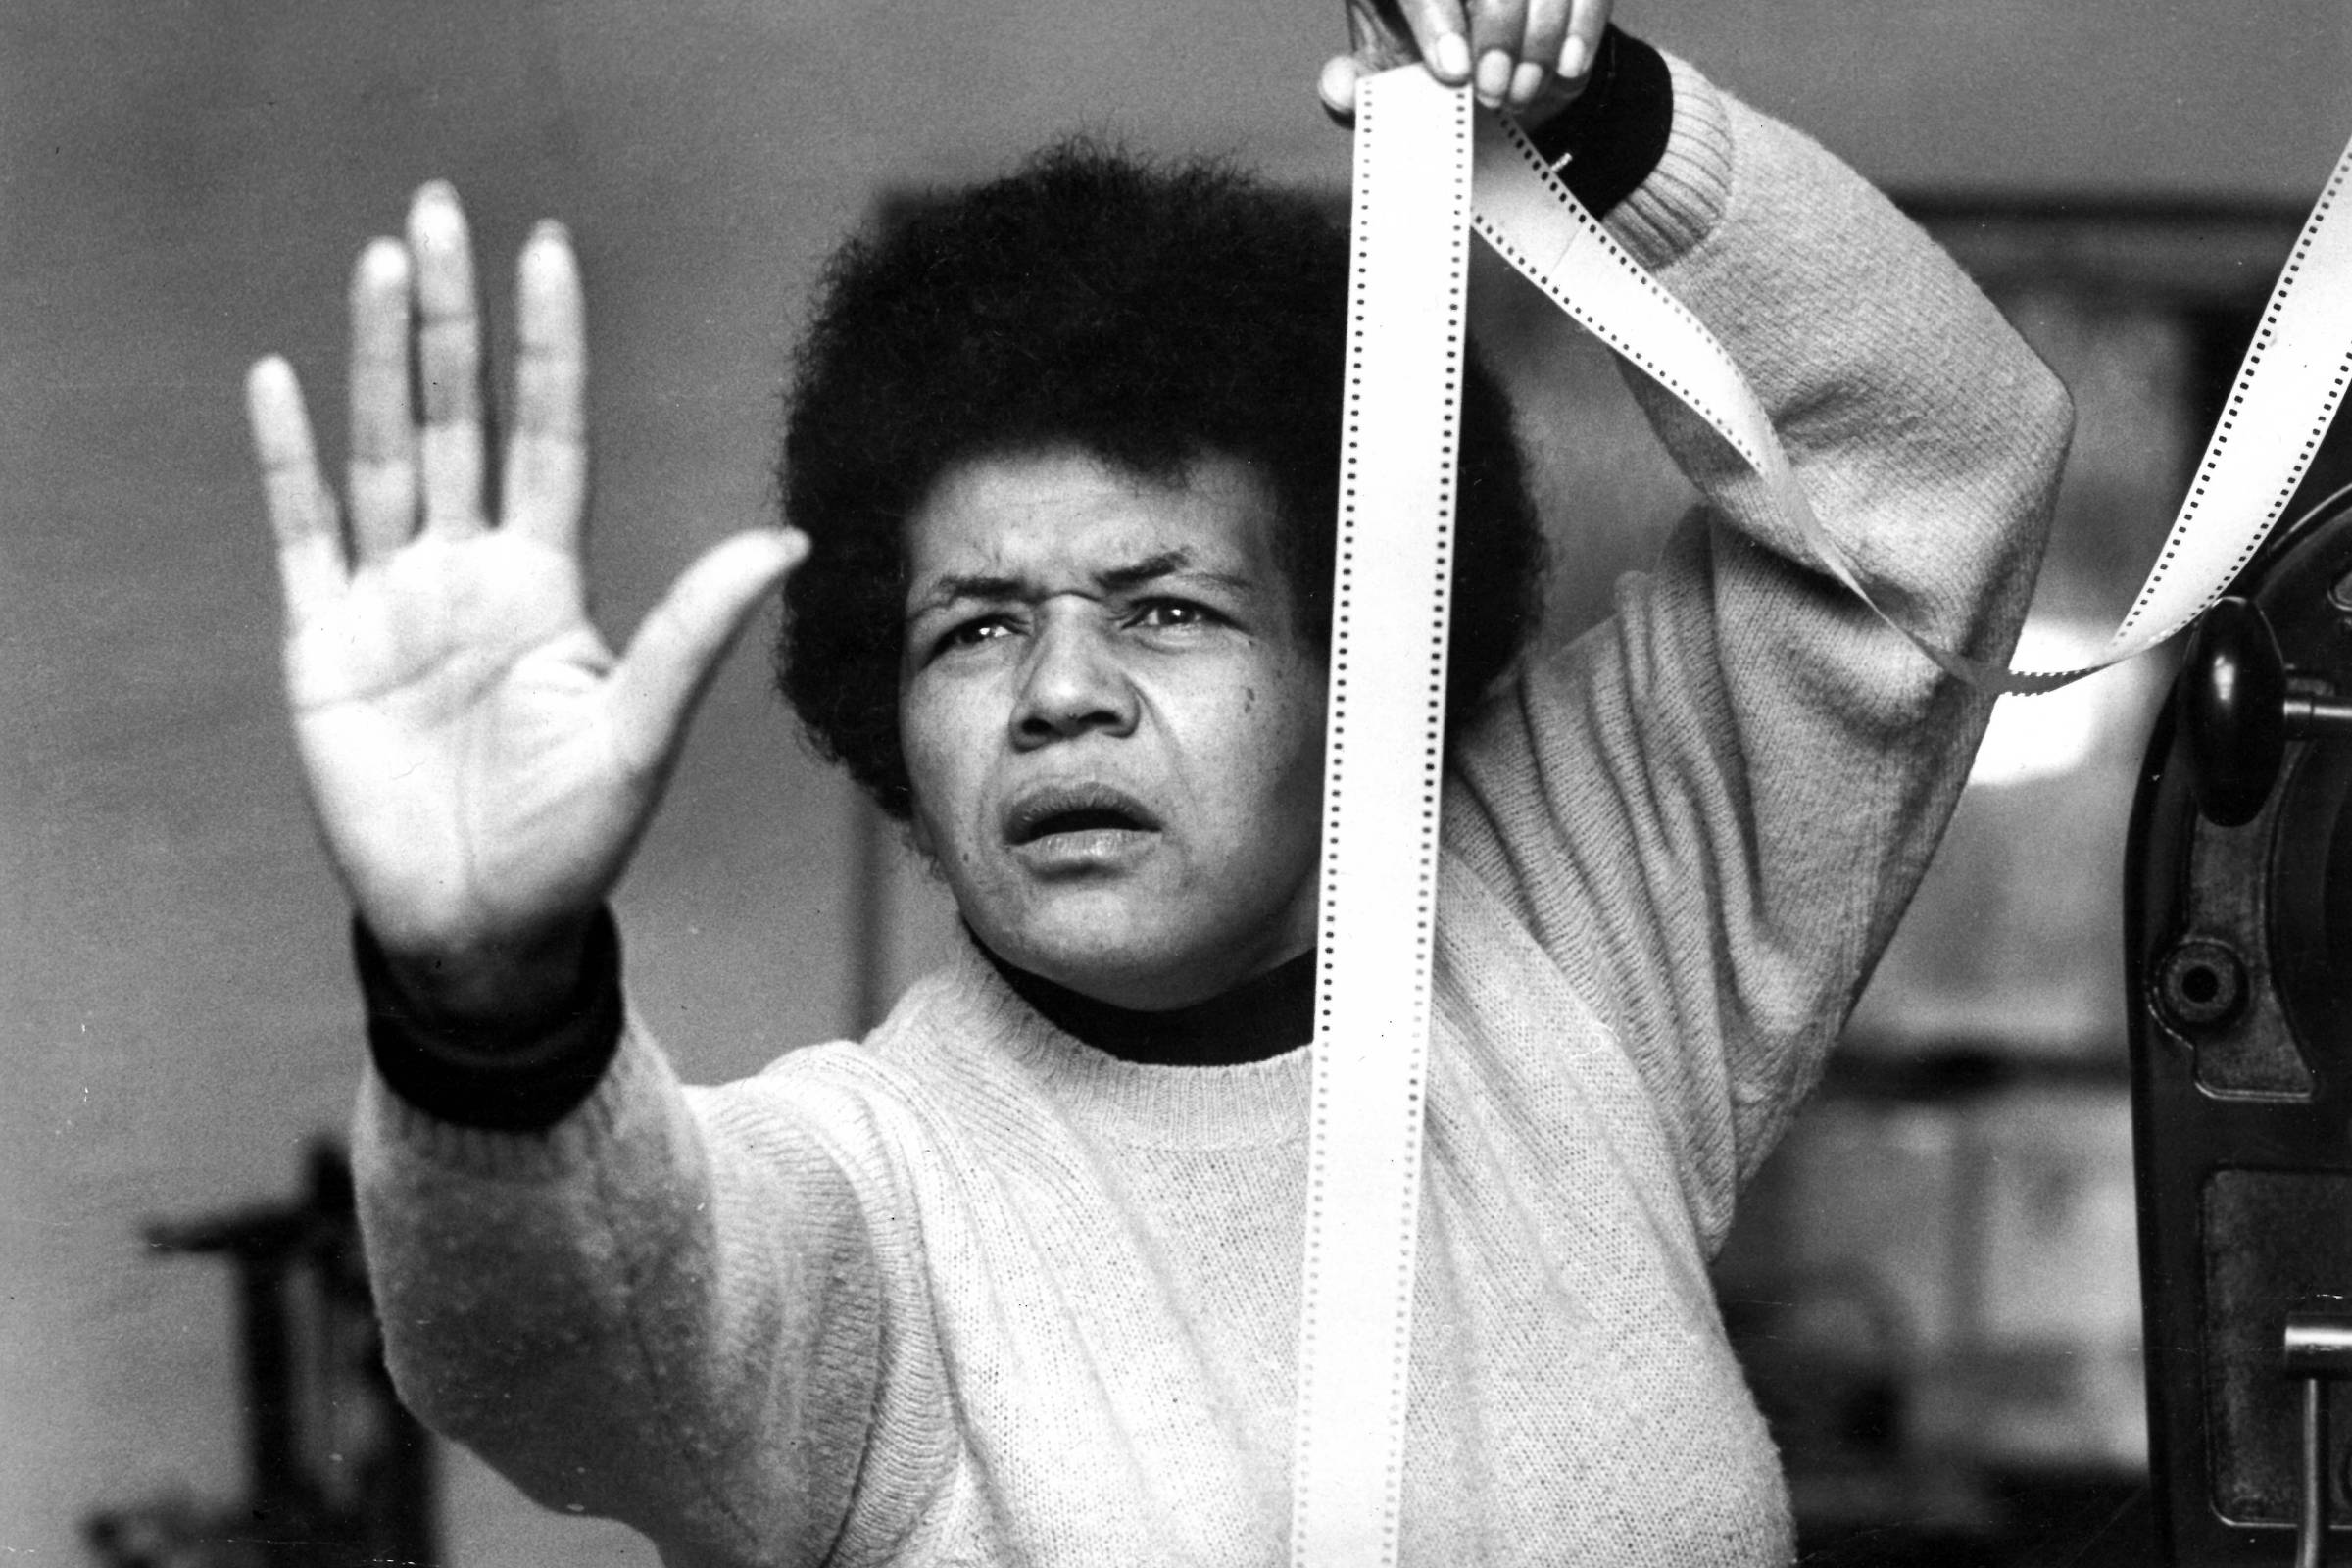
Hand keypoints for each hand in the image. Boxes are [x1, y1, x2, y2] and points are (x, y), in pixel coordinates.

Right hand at [248, 183, 803, 1020]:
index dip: (546, 346)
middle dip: (448, 318)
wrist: (485, 928)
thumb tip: (787, 538)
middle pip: (456, 416)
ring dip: (374, 359)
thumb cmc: (575, 840)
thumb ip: (695, 630)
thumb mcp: (643, 731)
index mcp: (545, 583)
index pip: (546, 434)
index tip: (546, 250)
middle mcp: (468, 572)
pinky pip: (301, 535)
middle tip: (440, 210)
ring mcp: (392, 601)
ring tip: (379, 260)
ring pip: (382, 452)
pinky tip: (282, 379)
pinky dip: (288, 460)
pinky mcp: (323, 647)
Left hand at [1320, 0, 1611, 119]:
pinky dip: (1580, 30)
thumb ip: (1353, 92)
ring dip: (1537, 42)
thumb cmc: (1425, 73)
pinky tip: (1565, 70)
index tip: (1455, 73)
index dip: (1438, 20)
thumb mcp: (1384, 85)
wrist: (1489, 79)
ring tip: (1521, 93)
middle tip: (1493, 92)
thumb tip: (1339, 89)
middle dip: (1496, 34)